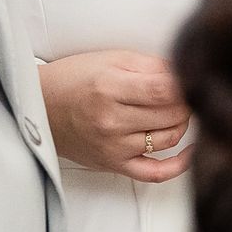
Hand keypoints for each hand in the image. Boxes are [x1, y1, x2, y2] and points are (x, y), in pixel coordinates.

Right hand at [37, 50, 192, 182]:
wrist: (41, 107)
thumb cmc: (74, 79)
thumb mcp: (111, 59)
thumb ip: (150, 65)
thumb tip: (185, 73)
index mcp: (109, 88)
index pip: (164, 90)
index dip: (185, 83)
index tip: (190, 77)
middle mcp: (111, 121)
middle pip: (170, 114)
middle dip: (185, 100)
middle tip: (184, 90)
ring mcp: (114, 147)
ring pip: (168, 138)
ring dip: (182, 122)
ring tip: (178, 109)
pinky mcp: (115, 164)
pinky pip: (155, 173)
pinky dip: (179, 165)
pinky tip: (190, 150)